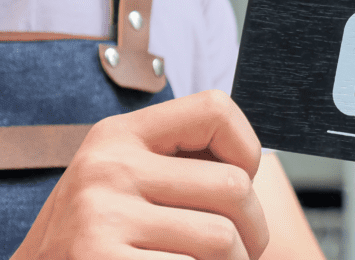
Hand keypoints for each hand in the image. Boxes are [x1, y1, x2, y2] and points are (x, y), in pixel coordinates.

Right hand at [12, 90, 269, 259]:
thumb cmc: (99, 240)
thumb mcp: (124, 184)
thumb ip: (180, 167)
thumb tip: (255, 166)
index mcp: (117, 137)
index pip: (215, 109)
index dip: (247, 148)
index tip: (241, 180)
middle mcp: (107, 169)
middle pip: (234, 186)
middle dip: (253, 230)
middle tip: (240, 251)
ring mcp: (101, 218)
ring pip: (224, 240)